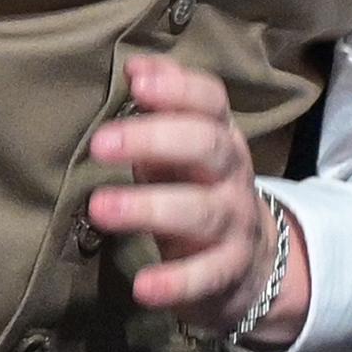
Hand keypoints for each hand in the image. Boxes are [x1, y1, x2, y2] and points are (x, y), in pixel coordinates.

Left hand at [87, 54, 309, 342]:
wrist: (251, 264)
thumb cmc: (197, 190)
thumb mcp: (184, 147)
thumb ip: (162, 107)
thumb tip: (134, 64)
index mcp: (219, 137)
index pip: (210, 101)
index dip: (177, 88)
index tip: (135, 82)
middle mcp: (232, 175)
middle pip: (206, 147)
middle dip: (154, 140)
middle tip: (100, 145)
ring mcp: (235, 224)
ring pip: (200, 212)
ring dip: (149, 208)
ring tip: (100, 208)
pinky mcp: (228, 273)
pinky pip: (206, 277)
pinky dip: (175, 282)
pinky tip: (143, 287)